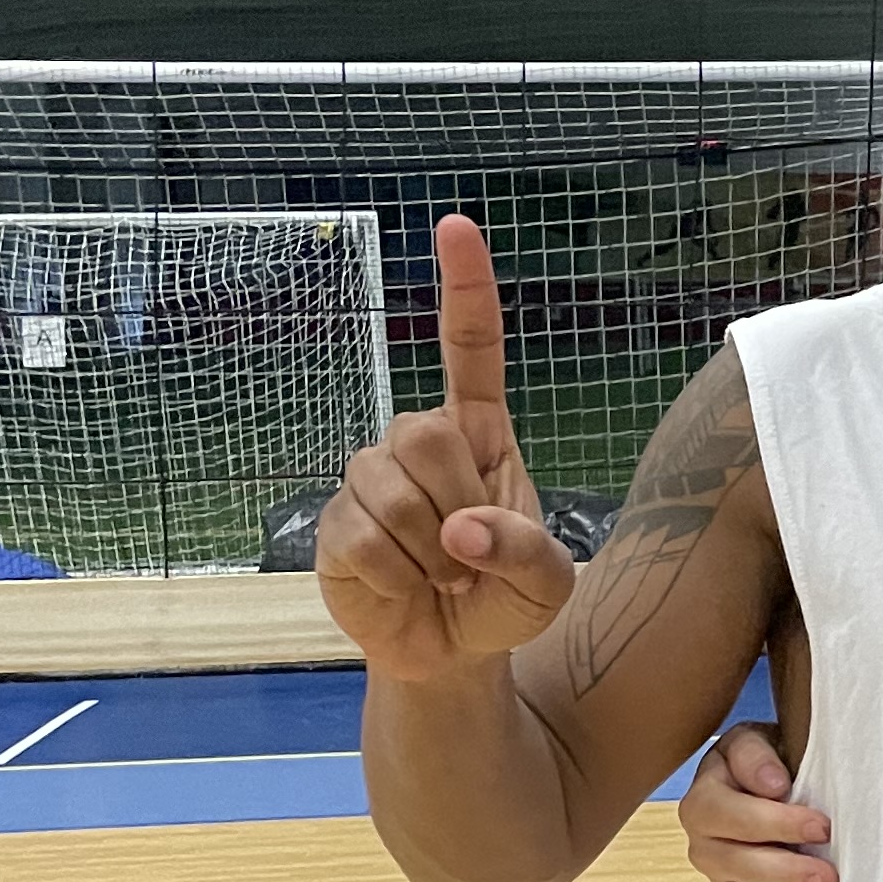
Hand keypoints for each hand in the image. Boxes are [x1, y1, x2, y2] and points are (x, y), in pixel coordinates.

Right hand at [314, 214, 576, 685]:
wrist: (451, 655)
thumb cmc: (502, 600)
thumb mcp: (548, 584)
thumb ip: (526, 551)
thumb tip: (462, 527)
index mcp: (480, 435)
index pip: (472, 350)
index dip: (465, 290)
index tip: (456, 226)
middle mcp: (417, 444)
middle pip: (425, 431)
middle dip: (457, 502)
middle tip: (470, 554)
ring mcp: (369, 481)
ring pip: (391, 487)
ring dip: (431, 550)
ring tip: (442, 576)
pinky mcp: (334, 526)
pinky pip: (365, 540)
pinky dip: (401, 577)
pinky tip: (409, 587)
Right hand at [679, 722, 839, 881]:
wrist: (758, 774)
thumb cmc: (761, 757)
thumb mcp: (752, 741)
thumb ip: (756, 757)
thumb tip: (774, 786)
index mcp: (704, 800)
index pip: (734, 815)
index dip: (777, 822)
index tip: (822, 826)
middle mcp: (704, 842)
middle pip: (739, 864)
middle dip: (786, 873)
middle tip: (828, 879)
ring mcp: (721, 874)